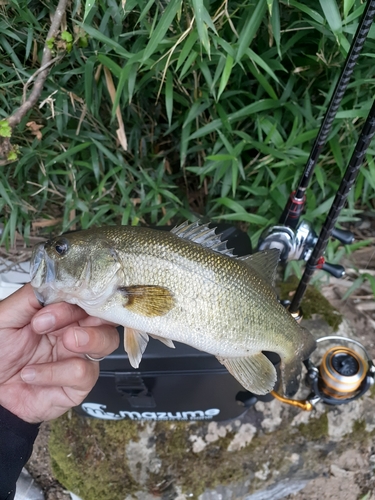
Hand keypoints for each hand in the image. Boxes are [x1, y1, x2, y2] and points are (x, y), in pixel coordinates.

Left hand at [0, 283, 118, 422]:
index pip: (87, 296)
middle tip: (65, 326)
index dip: (79, 297)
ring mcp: (80, 357)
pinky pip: (83, 373)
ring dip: (89, 339)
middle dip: (91, 317)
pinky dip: (55, 373)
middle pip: (107, 316)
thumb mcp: (7, 316)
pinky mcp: (78, 385)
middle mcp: (76, 332)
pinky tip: (32, 373)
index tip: (55, 306)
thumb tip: (57, 279)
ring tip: (64, 342)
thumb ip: (32, 296)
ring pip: (108, 341)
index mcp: (63, 313)